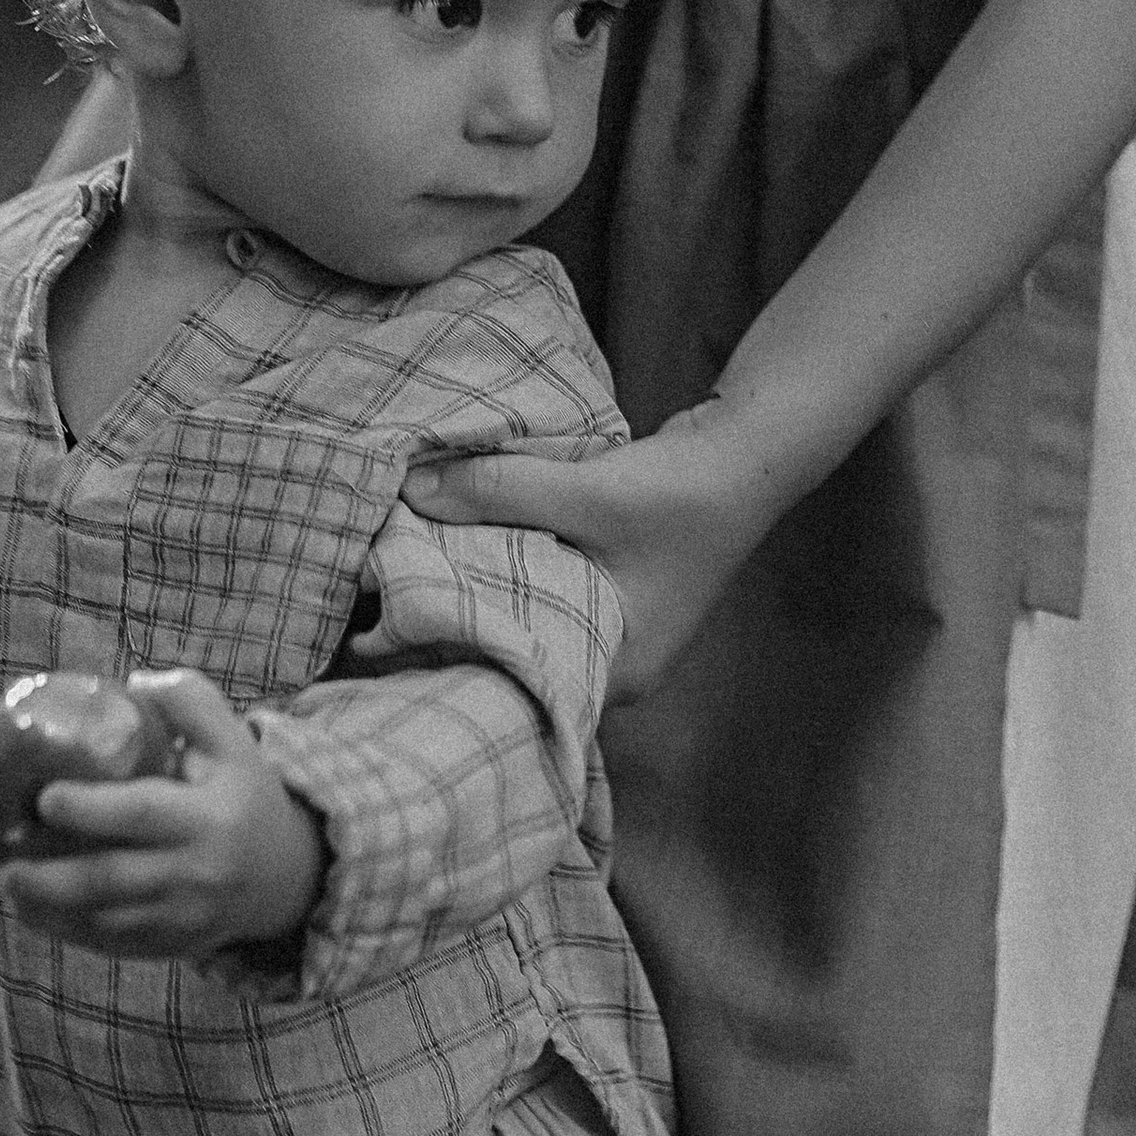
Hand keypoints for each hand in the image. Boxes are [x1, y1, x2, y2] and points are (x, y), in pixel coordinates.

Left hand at [0, 669, 324, 964]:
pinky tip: (35, 914)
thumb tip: (129, 683)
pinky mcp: (174, 945)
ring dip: (51, 912)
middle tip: (5, 864)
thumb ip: (189, 701)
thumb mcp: (234, 740)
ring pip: (107, 923)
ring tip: (9, 887)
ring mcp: (184, 917)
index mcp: (208, 818)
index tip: (44, 799)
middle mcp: (196, 874)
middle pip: (114, 881)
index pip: (142, 815)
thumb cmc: (244, 794)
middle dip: (53, 879)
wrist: (288, 875)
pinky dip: (71, 933)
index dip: (90, 810)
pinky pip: (115, 945)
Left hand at [404, 396, 791, 695]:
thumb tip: (411, 492)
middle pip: (519, 648)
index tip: (395, 629)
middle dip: (460, 615)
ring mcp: (613, 623)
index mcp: (616, 671)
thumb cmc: (681, 493)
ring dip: (480, 579)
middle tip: (388, 591)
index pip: (521, 686)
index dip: (459, 658)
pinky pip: (540, 581)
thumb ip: (500, 492)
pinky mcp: (606, 582)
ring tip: (409, 561)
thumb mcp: (585, 494)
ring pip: (526, 608)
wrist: (748, 449)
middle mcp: (613, 662)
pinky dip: (506, 559)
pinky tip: (460, 536)